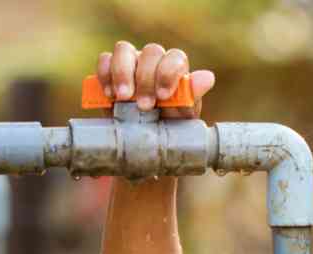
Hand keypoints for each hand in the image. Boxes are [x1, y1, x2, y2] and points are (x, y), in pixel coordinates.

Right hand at [97, 41, 215, 119]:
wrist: (142, 145)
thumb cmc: (167, 128)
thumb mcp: (182, 117)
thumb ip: (191, 97)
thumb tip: (207, 78)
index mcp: (175, 68)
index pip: (175, 57)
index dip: (168, 73)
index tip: (163, 96)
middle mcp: (153, 61)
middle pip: (150, 52)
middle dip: (146, 79)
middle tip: (144, 106)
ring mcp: (131, 63)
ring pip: (124, 49)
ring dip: (122, 72)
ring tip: (123, 97)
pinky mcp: (110, 71)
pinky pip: (105, 60)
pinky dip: (105, 74)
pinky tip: (109, 95)